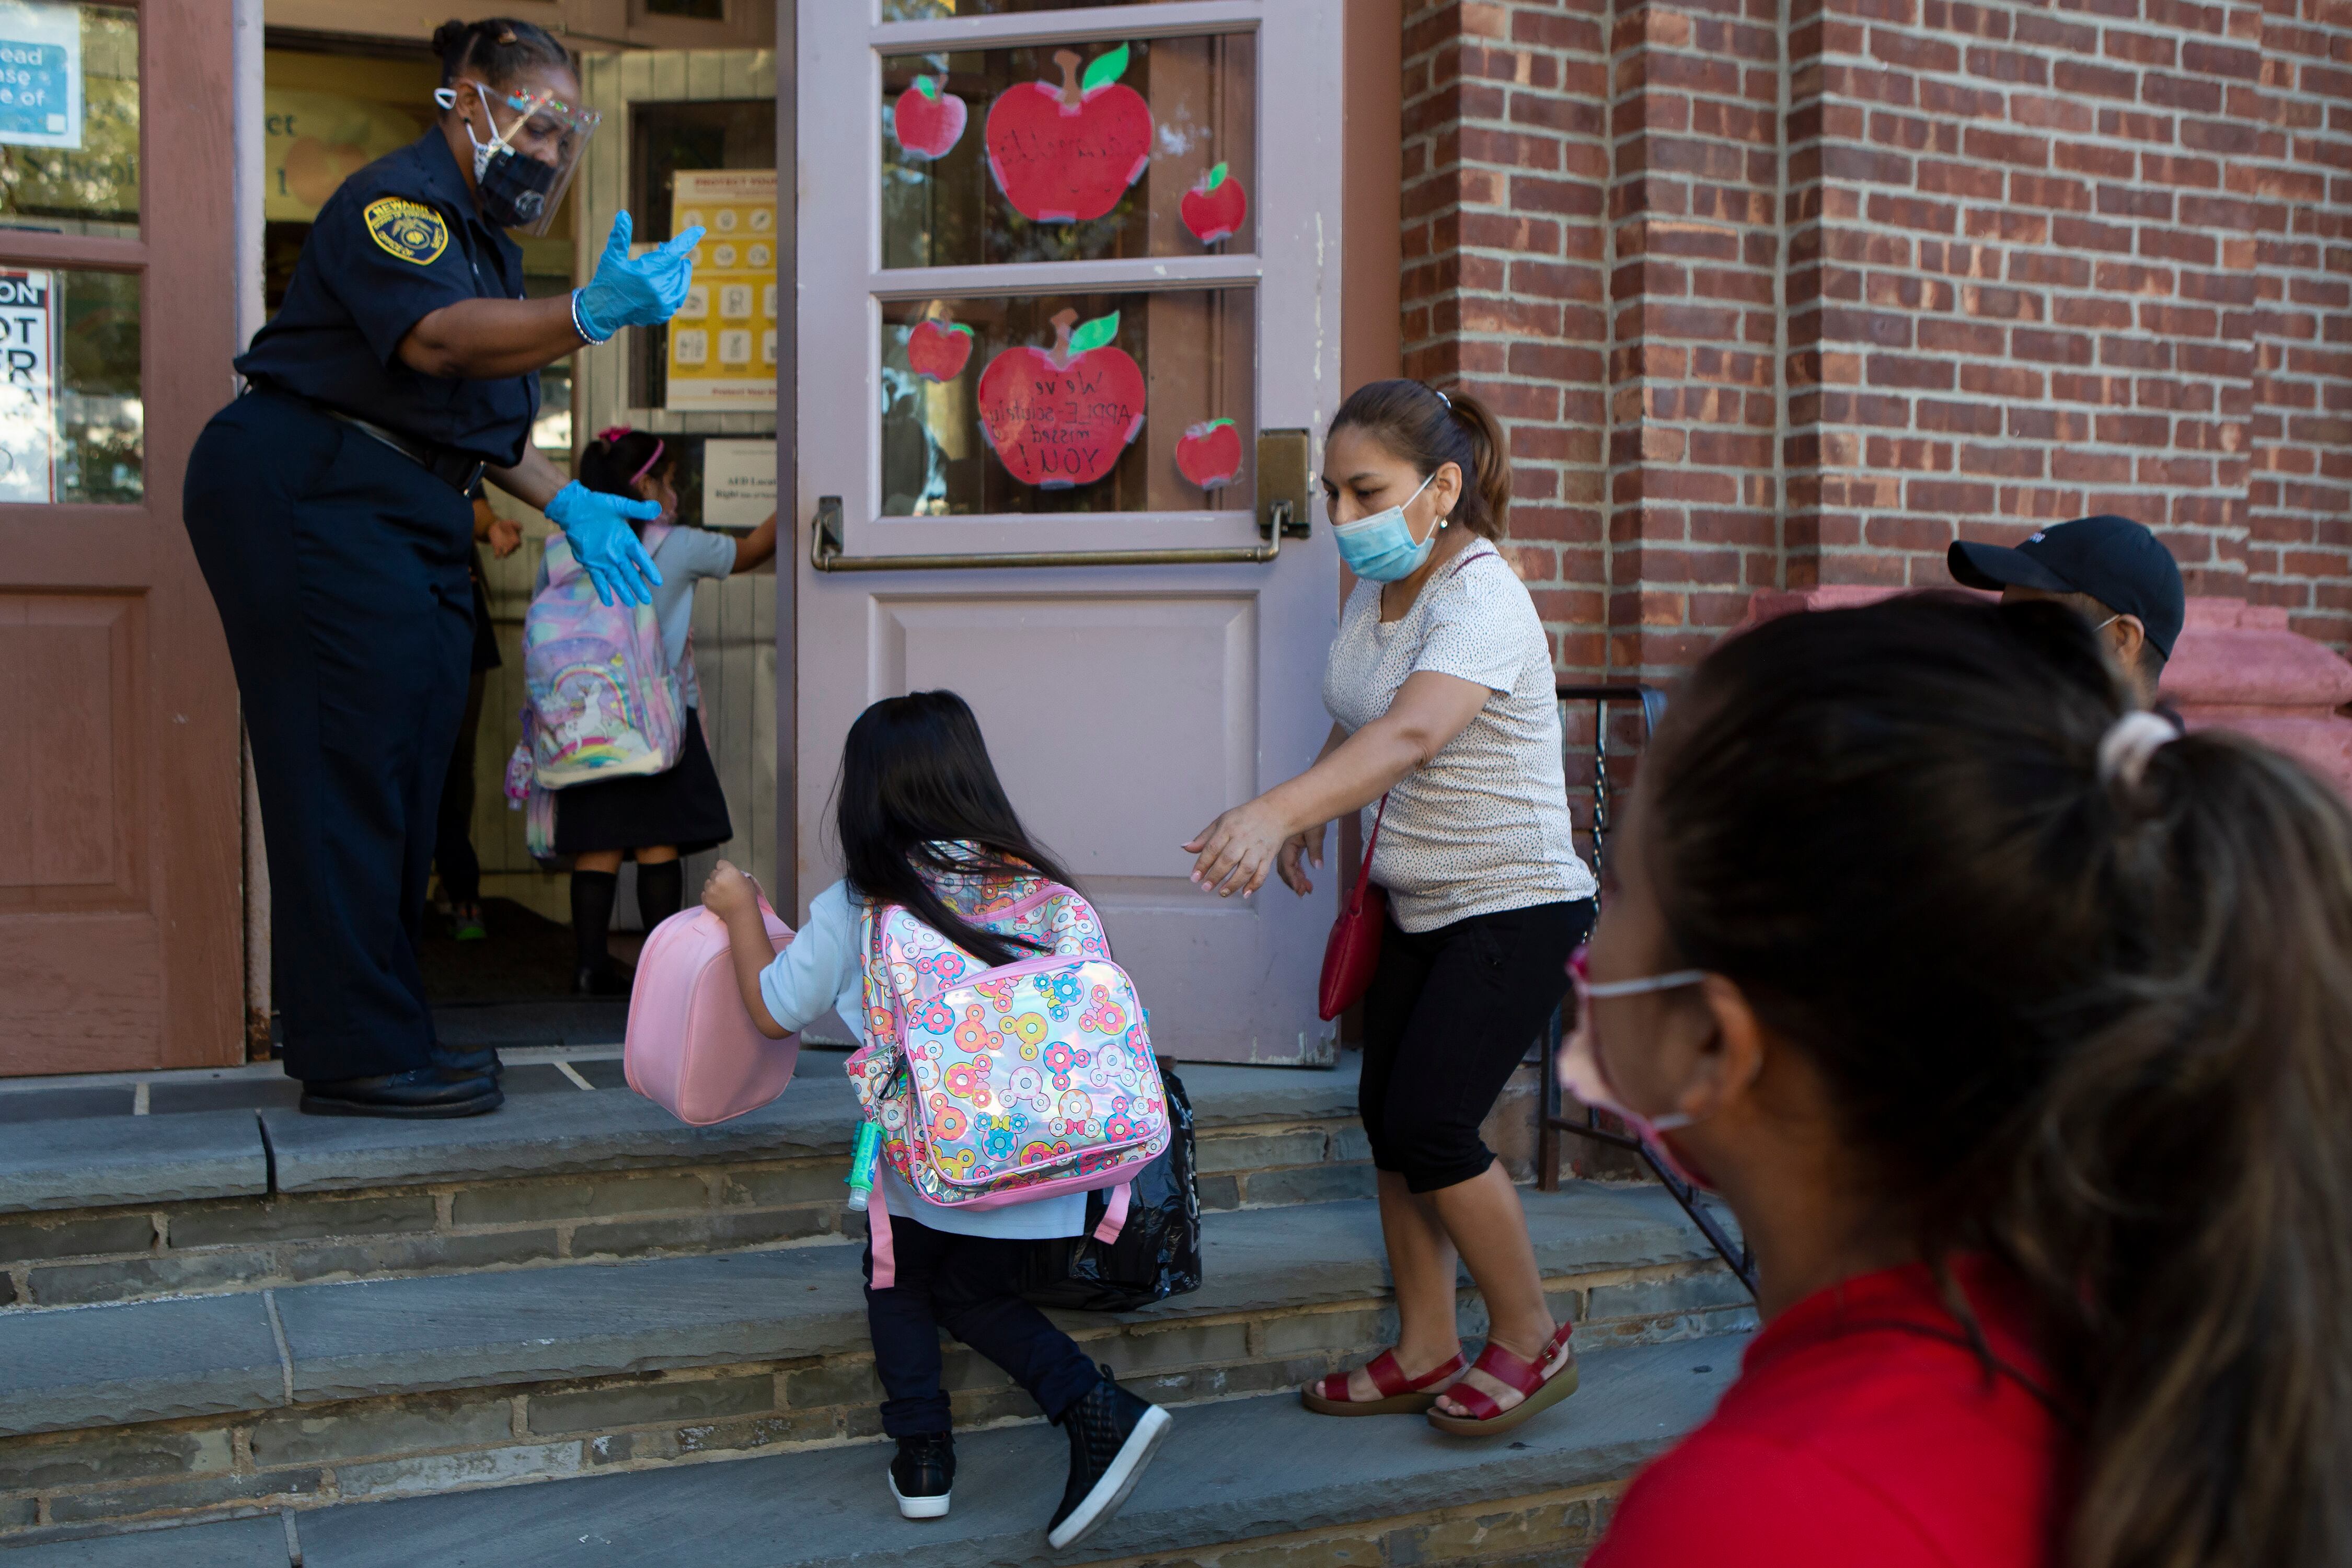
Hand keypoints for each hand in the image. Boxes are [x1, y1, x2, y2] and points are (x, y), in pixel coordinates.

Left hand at [486, 515, 522, 557]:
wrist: (496, 526)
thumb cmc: (506, 524)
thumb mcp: (510, 523)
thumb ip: (516, 524)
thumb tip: (521, 528)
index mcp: (516, 540)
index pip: (518, 544)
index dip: (517, 544)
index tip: (515, 540)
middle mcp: (511, 546)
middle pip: (513, 550)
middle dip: (511, 550)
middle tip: (509, 547)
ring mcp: (504, 548)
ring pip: (506, 554)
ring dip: (506, 554)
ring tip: (504, 552)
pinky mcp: (497, 548)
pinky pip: (498, 554)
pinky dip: (497, 555)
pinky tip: (496, 555)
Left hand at [544, 481, 664, 606]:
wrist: (574, 507)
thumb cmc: (597, 505)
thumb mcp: (619, 505)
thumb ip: (637, 509)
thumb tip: (657, 508)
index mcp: (626, 540)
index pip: (641, 558)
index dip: (649, 569)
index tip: (658, 582)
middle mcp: (617, 552)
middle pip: (629, 573)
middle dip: (638, 586)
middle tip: (647, 600)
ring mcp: (603, 559)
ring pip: (615, 578)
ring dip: (623, 591)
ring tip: (631, 604)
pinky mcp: (589, 562)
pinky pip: (597, 578)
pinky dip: (602, 589)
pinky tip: (608, 601)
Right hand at [573, 212, 705, 340]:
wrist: (602, 312)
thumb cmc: (606, 281)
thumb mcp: (611, 257)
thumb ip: (620, 236)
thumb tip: (623, 214)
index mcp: (647, 273)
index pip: (674, 252)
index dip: (687, 240)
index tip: (700, 230)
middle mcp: (658, 290)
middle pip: (676, 266)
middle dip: (672, 255)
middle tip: (664, 246)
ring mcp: (662, 304)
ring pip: (680, 281)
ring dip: (678, 270)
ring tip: (674, 261)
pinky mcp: (663, 313)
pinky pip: (678, 296)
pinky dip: (677, 286)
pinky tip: (672, 280)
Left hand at [702, 860, 758, 921]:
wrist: (741, 913)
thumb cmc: (747, 896)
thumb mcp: (746, 880)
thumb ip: (735, 874)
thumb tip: (729, 875)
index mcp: (728, 871)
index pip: (720, 863)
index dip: (724, 868)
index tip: (727, 874)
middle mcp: (717, 878)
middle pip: (713, 873)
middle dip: (718, 877)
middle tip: (725, 886)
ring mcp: (710, 889)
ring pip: (708, 883)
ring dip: (713, 886)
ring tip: (721, 894)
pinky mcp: (705, 898)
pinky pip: (704, 893)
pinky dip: (709, 895)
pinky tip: (717, 900)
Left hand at [1183, 797, 1292, 898]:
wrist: (1275, 812)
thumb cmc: (1244, 818)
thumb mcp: (1222, 821)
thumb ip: (1204, 837)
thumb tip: (1185, 848)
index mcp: (1229, 828)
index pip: (1213, 847)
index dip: (1202, 864)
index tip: (1194, 878)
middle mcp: (1243, 838)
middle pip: (1229, 858)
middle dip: (1216, 875)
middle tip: (1206, 888)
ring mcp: (1257, 848)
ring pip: (1246, 868)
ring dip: (1234, 883)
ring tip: (1222, 892)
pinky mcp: (1269, 856)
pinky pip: (1263, 872)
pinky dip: (1255, 884)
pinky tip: (1245, 893)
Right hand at [1276, 820, 1327, 896]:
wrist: (1308, 801)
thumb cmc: (1311, 814)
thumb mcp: (1315, 833)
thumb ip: (1316, 850)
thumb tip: (1318, 867)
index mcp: (1286, 844)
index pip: (1287, 866)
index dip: (1293, 880)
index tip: (1300, 890)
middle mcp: (1283, 847)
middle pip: (1285, 869)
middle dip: (1294, 882)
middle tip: (1305, 892)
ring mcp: (1286, 846)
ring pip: (1288, 867)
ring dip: (1297, 878)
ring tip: (1308, 888)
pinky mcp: (1292, 845)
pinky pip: (1292, 861)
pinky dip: (1297, 870)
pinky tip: (1304, 877)